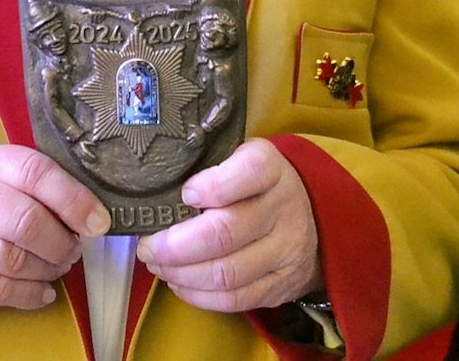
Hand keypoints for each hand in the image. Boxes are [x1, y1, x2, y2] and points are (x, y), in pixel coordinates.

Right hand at [0, 144, 110, 319]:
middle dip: (61, 241)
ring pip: (15, 258)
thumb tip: (85, 209)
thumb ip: (23, 186)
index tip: (97, 221)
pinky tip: (40, 292)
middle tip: (73, 250)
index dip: (73, 198)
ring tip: (56, 268)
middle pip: (25, 218)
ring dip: (47, 269)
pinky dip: (28, 295)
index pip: (33, 171)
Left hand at [135, 139, 321, 312]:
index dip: (214, 185)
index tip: (185, 193)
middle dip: (175, 245)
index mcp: (272, 170)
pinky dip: (197, 294)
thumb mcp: (240, 160)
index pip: (250, 171)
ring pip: (226, 273)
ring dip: (181, 273)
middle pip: (226, 232)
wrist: (310, 219)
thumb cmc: (257, 186)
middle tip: (148, 245)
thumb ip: (207, 166)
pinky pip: (233, 299)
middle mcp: (283, 209)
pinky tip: (179, 281)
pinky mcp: (279, 286)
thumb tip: (155, 185)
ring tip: (158, 264)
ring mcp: (285, 251)